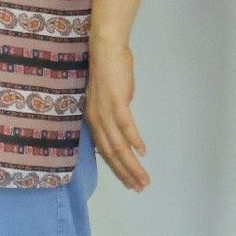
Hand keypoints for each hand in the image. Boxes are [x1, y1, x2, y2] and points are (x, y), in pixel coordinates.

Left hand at [86, 42, 149, 191]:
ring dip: (132, 164)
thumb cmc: (110, 69)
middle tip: (138, 188)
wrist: (106, 48)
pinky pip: (125, 126)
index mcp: (93, 118)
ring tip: (143, 179)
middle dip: (125, 173)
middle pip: (110, 153)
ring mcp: (104, 111)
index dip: (117, 168)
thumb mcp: (110, 97)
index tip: (129, 181)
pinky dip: (134, 140)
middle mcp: (95, 118)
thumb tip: (125, 123)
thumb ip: (116, 113)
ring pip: (118, 145)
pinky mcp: (115, 102)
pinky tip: (142, 152)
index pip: (104, 150)